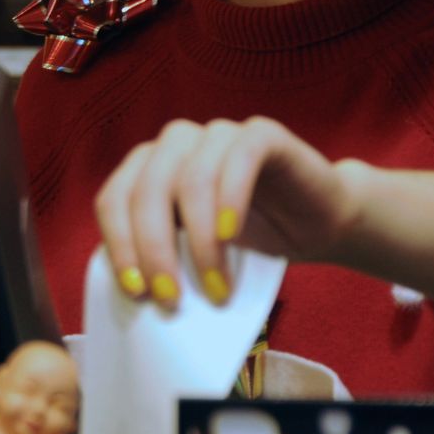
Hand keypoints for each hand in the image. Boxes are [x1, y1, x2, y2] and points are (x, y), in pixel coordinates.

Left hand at [95, 117, 367, 306]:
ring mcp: (219, 134)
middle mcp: (178, 143)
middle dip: (155, 249)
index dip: (119, 245)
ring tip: (215, 288)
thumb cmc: (253, 243)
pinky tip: (231, 236)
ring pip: (191, 178)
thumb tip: (138, 296)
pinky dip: (230, 199)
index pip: (114, 199)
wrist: (320, 225)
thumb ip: (166, 257)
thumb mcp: (196, 254)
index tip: (138, 292)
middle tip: (172, 298)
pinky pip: (239, 158)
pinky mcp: (262, 135)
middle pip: (147, 190)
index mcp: (149, 168)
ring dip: (199, 240)